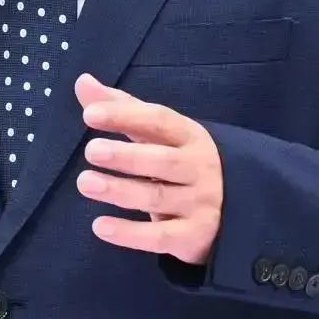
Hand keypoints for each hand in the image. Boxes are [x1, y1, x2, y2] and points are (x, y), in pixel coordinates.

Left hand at [73, 73, 222, 265]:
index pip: (159, 121)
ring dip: (120, 190)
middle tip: (91, 150)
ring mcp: (199, 203)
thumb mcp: (159, 134)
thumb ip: (122, 109)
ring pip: (158, 196)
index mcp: (190, 136)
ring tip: (85, 182)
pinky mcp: (193, 236)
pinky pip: (160, 236)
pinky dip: (129, 234)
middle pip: (162, 160)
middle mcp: (198, 167)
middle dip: (126, 155)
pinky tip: (100, 226)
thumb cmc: (183, 163)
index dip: (126, 116)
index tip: (90, 114)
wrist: (236, 208)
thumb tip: (82, 81)